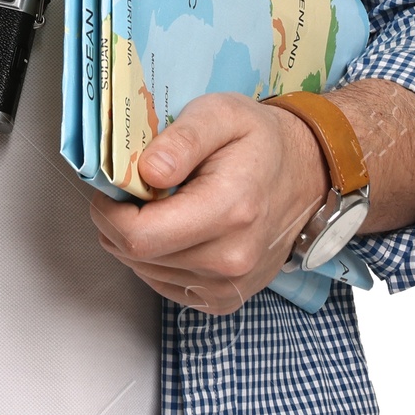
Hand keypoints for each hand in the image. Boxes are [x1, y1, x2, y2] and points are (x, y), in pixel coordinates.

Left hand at [89, 94, 329, 313]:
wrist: (305, 176)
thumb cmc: (258, 140)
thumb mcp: (221, 114)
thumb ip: (183, 139)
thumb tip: (147, 172)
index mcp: (229, 210)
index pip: (140, 236)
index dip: (109, 212)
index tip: (111, 186)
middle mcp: (230, 260)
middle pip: (137, 257)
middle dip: (116, 222)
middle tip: (128, 189)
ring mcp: (228, 287)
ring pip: (146, 272)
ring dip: (135, 240)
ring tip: (155, 204)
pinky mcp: (223, 300)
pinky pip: (165, 284)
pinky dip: (155, 258)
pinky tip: (172, 227)